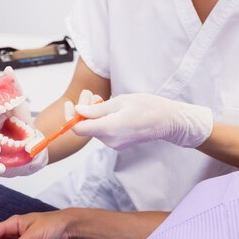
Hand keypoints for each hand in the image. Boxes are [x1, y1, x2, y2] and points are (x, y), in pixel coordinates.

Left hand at [73, 93, 212, 149]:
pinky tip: (109, 109)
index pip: (78, 128)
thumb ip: (97, 109)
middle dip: (83, 111)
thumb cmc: (148, 107)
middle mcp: (110, 140)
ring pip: (95, 129)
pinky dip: (102, 120)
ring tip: (101, 99)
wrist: (168, 121)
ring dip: (93, 115)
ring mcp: (115, 144)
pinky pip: (104, 132)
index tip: (70, 103)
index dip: (70, 117)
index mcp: (109, 128)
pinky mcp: (120, 144)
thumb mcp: (121, 101)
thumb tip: (78, 111)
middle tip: (90, 94)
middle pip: (86, 128)